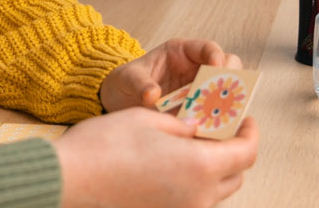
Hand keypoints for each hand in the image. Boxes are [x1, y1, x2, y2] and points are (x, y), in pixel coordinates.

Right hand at [55, 107, 258, 207]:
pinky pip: (194, 199)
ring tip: (193, 145)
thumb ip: (181, 123)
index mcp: (200, 165)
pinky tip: (172, 163)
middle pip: (236, 175)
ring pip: (216, 191)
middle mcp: (199, 195)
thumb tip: (196, 128)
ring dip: (214, 168)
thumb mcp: (147, 119)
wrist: (69, 178)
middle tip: (218, 128)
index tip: (244, 119)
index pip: (246, 152)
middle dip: (233, 150)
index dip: (249, 132)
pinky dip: (194, 182)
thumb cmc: (103, 146)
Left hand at [101, 38, 241, 111]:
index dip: (217, 56)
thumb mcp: (127, 79)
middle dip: (231, 80)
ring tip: (223, 114)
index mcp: (181, 53)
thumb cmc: (125, 83)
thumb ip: (139, 83)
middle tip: (226, 94)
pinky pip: (218, 115)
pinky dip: (220, 121)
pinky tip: (215, 130)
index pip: (208, 48)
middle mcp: (197, 71)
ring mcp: (202, 92)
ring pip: (228, 94)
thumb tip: (152, 95)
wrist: (119, 103)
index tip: (217, 68)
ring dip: (229, 103)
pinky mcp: (201, 112)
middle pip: (229, 69)